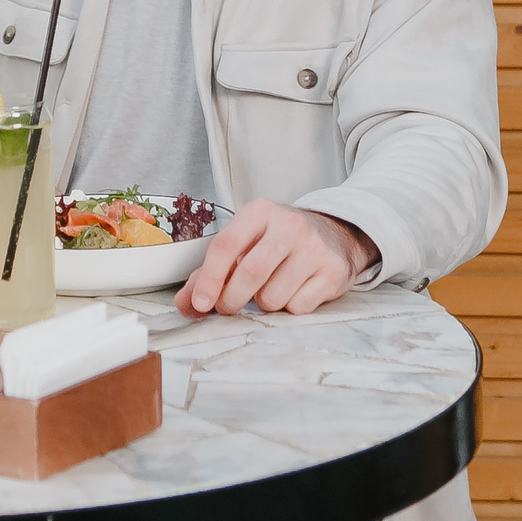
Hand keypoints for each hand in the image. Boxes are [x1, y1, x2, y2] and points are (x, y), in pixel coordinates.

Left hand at [175, 199, 377, 318]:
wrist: (335, 235)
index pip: (225, 245)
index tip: (200, 303)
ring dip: (264, 304)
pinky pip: (298, 307)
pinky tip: (294, 290)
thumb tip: (186, 304)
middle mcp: (289, 225)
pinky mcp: (333, 271)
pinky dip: (289, 308)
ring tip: (271, 288)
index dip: (209, 278)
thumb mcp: (245, 244)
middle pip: (250, 273)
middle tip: (228, 307)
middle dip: (231, 300)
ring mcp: (314, 248)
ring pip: (273, 297)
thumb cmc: (279, 241)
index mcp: (259, 212)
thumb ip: (211, 273)